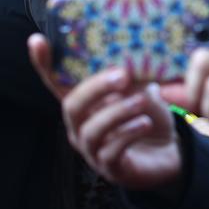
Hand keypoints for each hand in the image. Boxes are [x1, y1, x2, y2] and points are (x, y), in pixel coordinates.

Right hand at [28, 34, 183, 190]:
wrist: (170, 151)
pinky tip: (145, 123)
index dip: (45, 64)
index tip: (38, 41)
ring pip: (91, 129)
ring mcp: (92, 149)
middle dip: (96, 88)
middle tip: (123, 75)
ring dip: (117, 112)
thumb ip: (136, 79)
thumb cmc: (149, 116)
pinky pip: (111, 151)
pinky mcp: (110, 167)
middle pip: (72, 106)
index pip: (57, 83)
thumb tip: (134, 64)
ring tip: (142, 101)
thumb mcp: (145, 91)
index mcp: (85, 103)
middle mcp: (81, 126)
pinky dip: (128, 133)